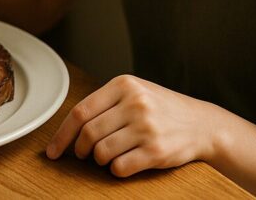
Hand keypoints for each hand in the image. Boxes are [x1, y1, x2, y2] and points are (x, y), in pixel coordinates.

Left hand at [46, 74, 218, 176]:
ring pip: (102, 152)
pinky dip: (116, 170)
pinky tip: (124, 163)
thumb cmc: (161, 109)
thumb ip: (105, 103)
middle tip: (83, 155)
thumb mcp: (135, 92)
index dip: (62, 134)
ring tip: (106, 157)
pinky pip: (120, 167)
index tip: (53, 151)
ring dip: (99, 160)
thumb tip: (69, 127)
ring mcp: (146, 127)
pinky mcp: (156, 151)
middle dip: (80, 150)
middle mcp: (135, 103)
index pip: (81, 112)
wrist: (202, 124)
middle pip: (88, 134)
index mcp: (124, 85)